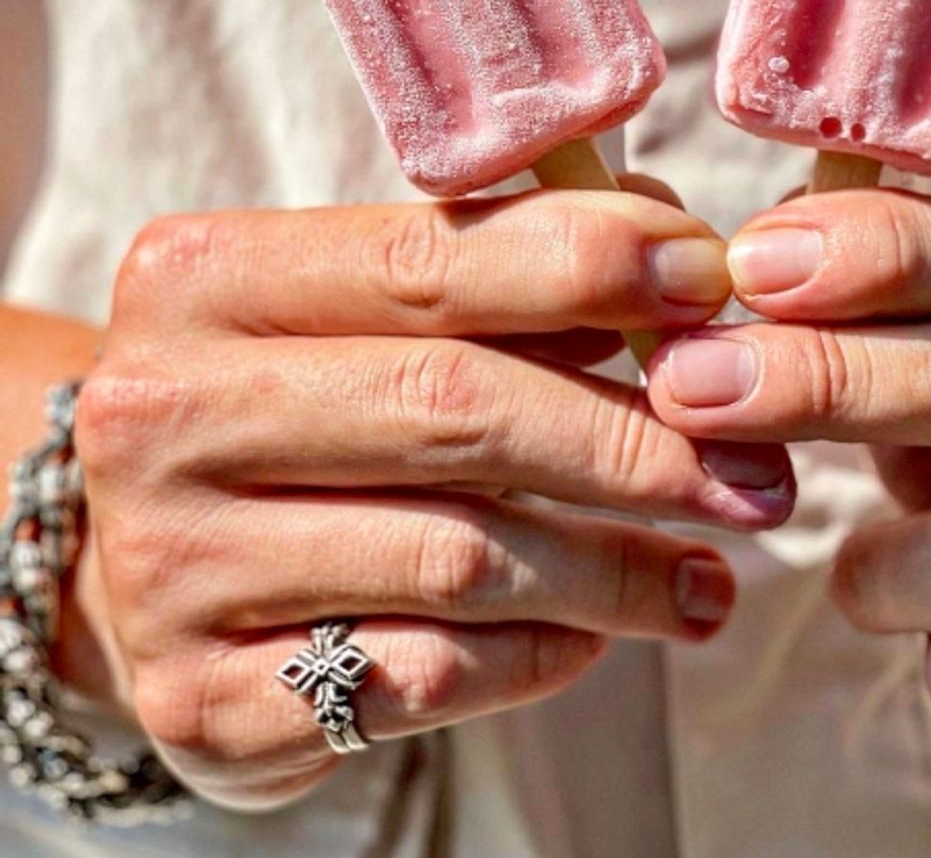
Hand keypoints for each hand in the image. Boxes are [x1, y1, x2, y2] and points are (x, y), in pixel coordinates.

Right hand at [76, 187, 792, 809]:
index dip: (586, 263)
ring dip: (618, 566)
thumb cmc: (299, 395)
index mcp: (200, 280)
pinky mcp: (200, 702)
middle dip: (634, 438)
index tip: (712, 281)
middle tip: (758, 471)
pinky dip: (540, 654)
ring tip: (712, 571)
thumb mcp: (368, 303)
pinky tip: (599, 633)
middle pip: (453, 410)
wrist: (142, 544)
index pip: (425, 259)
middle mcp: (158, 415)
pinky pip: (424, 676)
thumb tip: (683, 261)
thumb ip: (506, 265)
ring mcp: (168, 568)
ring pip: (459, 557)